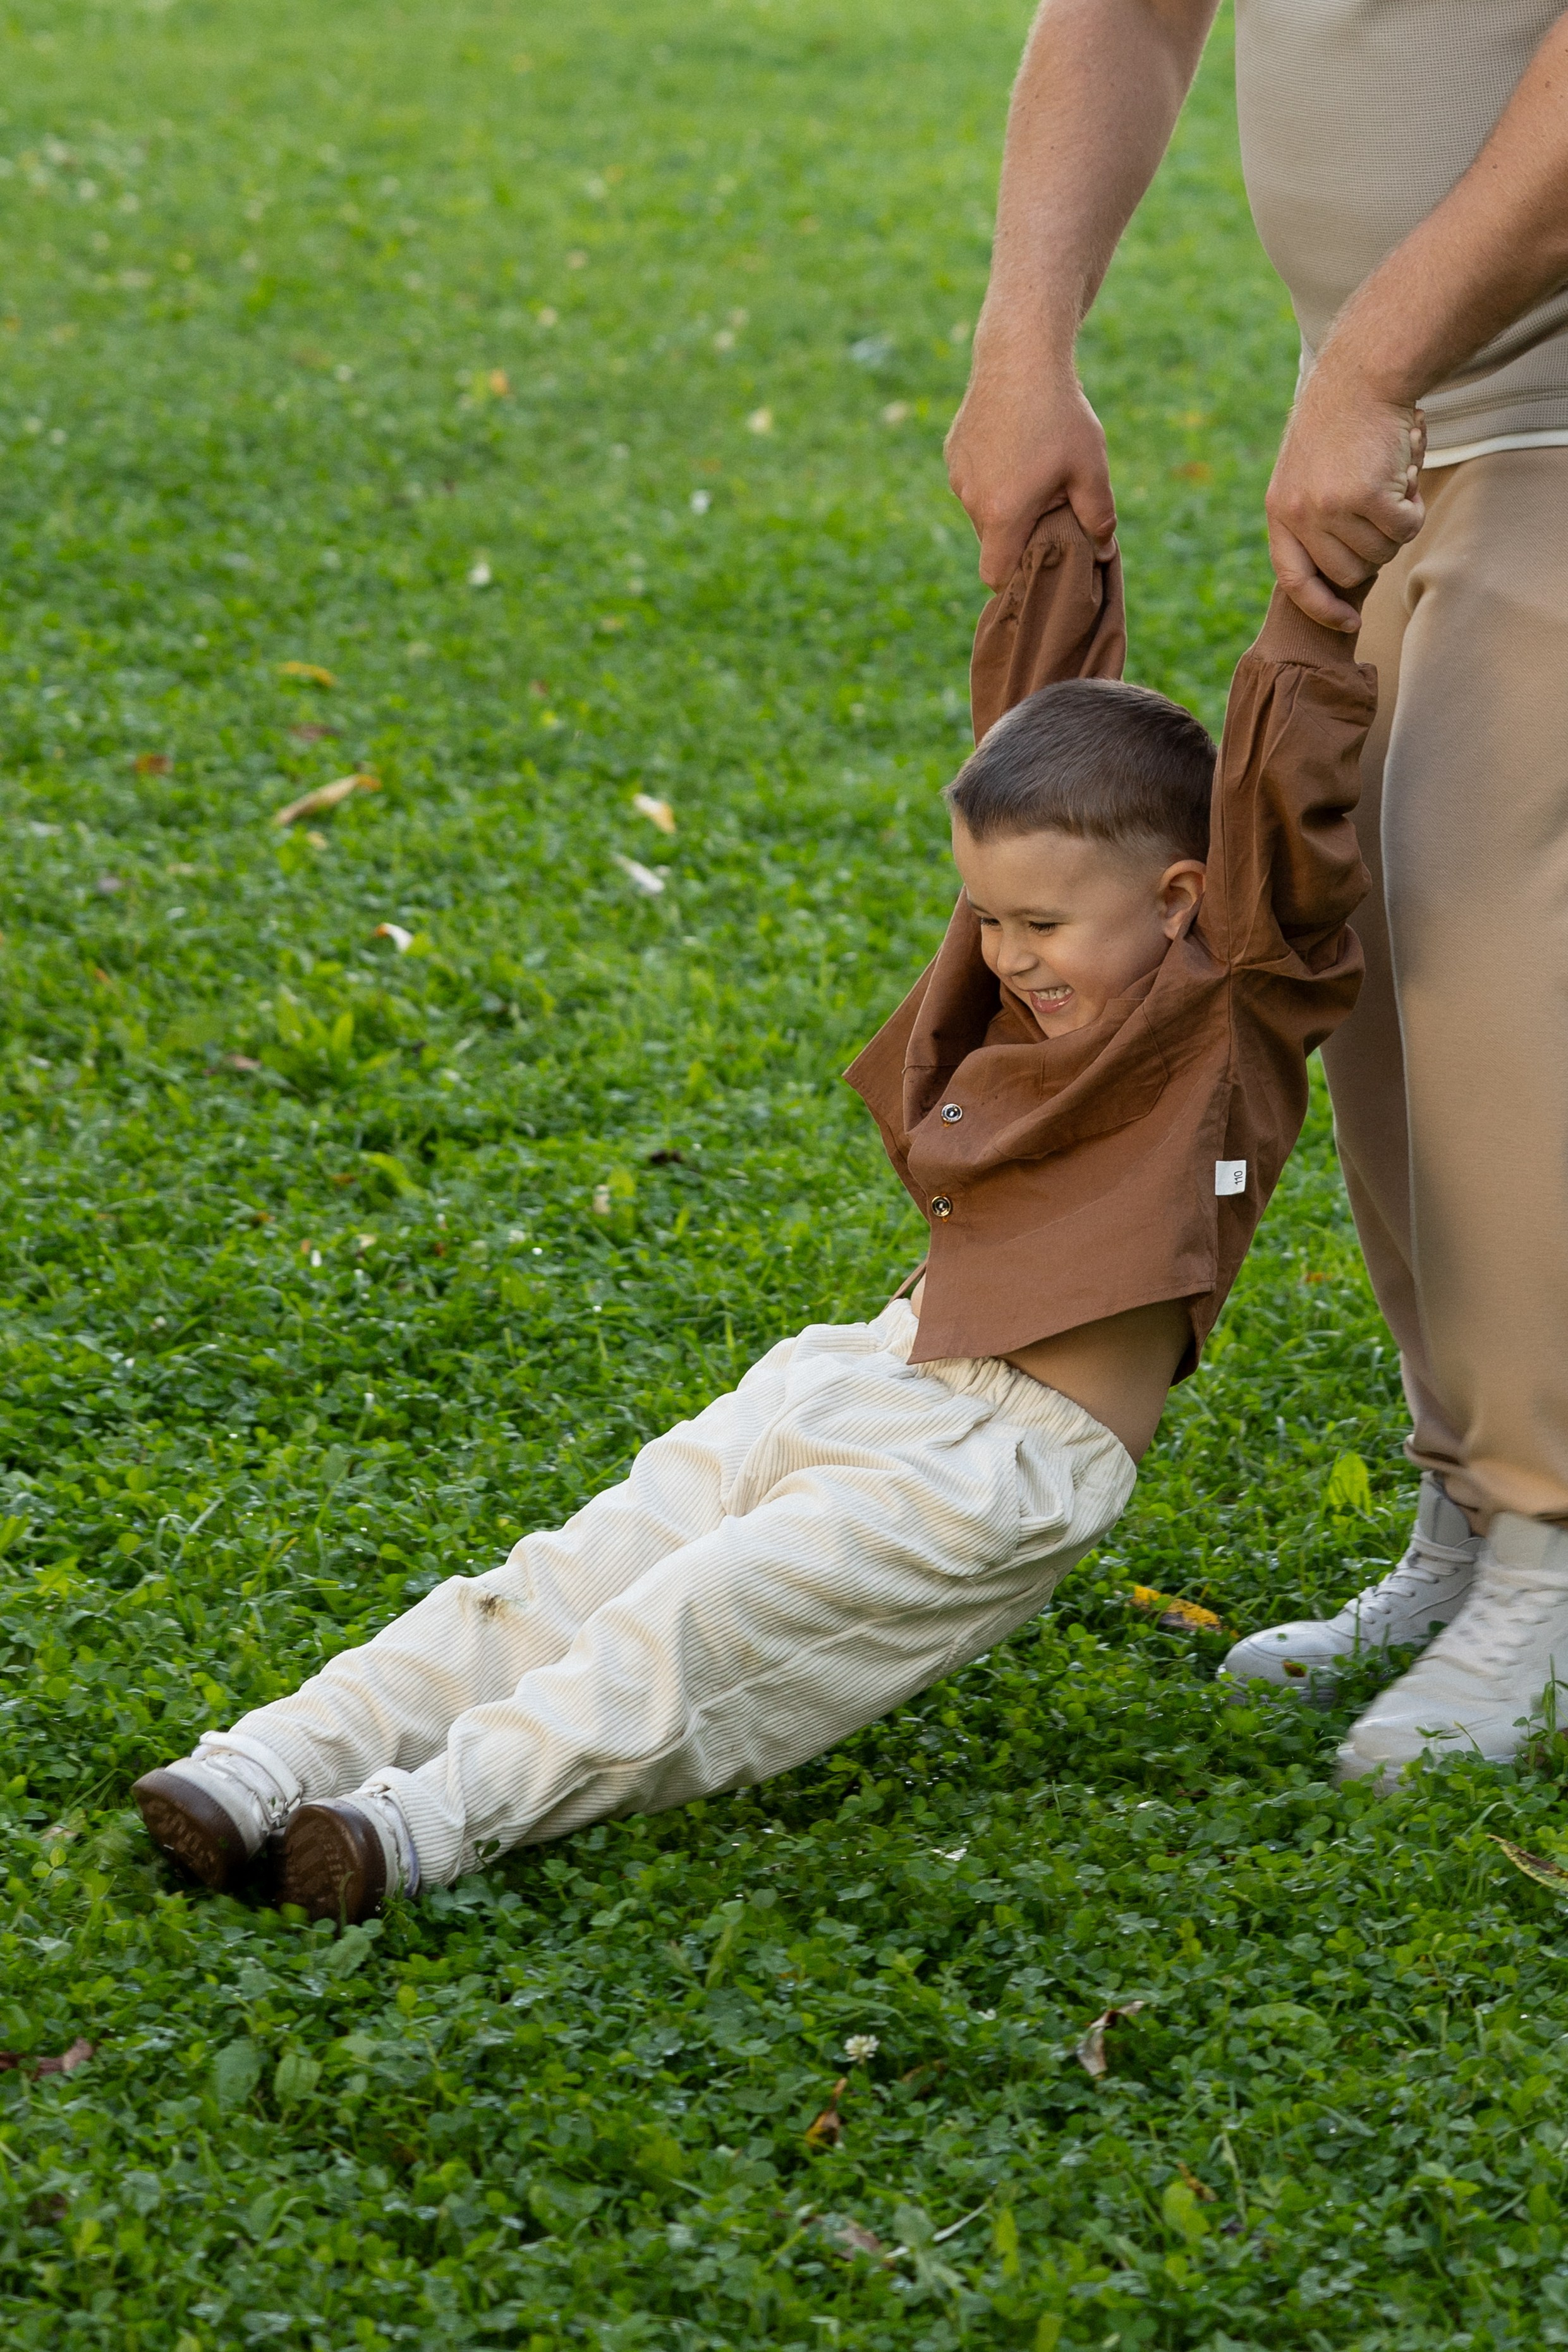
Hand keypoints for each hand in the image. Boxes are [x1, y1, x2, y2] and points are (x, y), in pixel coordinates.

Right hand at [946, 345, 1117, 589]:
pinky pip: (973, 480)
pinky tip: (1016, 445)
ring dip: (1007, 504)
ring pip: (982, 510)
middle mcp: (972, 499)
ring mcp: (958, 475)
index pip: (995, 574)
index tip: (1040, 561)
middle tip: (1052, 504)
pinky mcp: (953, 451)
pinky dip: (993, 476)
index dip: (1016, 578)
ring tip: (1035, 468)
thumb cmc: (1060, 415)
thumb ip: (1099, 517)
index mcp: (1003, 514)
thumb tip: (1104, 550)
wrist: (1021, 354)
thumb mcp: (1091, 469)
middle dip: (1020, 534)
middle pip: (993, 542)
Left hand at [1266, 367, 1426, 630]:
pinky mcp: (1365, 497)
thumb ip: (1312, 518)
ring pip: (1380, 552)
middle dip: (1375, 552)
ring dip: (1397, 524)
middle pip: (1349, 572)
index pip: (1295, 579)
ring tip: (1392, 482)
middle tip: (1386, 512)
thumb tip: (1340, 574)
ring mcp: (1330, 507)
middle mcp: (1299, 513)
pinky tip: (1405, 473)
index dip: (1322, 607)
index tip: (1348, 622)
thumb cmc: (1341, 423)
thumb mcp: (1307, 471)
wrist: (1361, 375)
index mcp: (1279, 510)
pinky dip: (1413, 509)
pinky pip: (1403, 530)